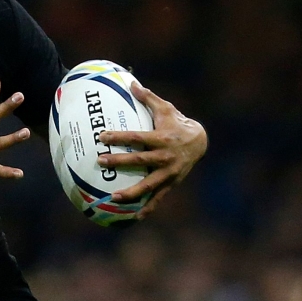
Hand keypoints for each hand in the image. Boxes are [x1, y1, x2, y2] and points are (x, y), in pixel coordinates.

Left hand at [99, 83, 207, 214]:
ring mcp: (169, 173)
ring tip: (113, 198)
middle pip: (139, 160)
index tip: (101, 136)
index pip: (136, 137)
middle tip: (100, 162)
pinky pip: (158, 198)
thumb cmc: (177, 123)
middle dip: (119, 161)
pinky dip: (148, 208)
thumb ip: (148, 98)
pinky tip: (134, 218)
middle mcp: (165, 157)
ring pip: (148, 184)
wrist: (201, 142)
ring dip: (131, 192)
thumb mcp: (166, 108)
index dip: (119, 136)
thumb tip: (131, 82)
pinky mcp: (171, 183)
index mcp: (161, 138)